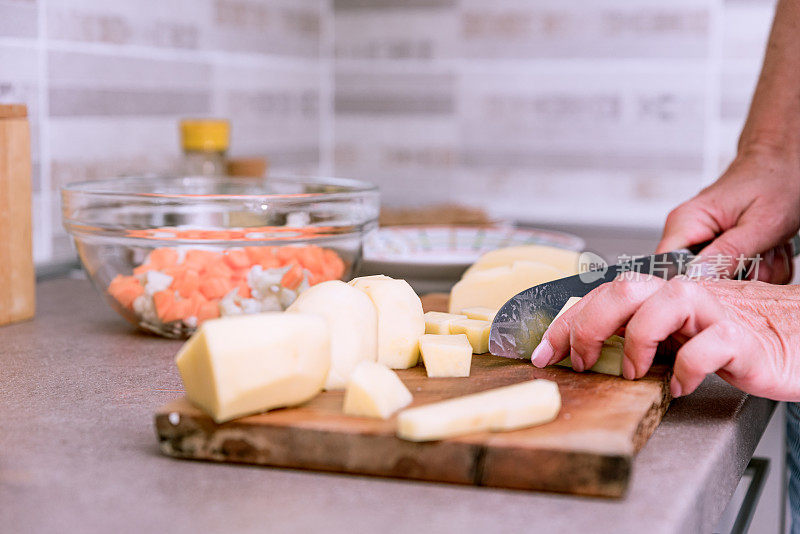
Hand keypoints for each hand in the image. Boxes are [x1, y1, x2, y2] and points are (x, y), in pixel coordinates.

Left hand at [531, 274, 799, 400]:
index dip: (565, 322)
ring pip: (663, 303)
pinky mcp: (743, 338)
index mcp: (659, 296)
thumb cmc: (734, 336)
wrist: (796, 336)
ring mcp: (713, 312)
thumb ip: (636, 334)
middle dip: (587, 324)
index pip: (601, 296)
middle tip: (579, 361)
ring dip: (636, 340)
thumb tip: (584, 348)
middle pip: (624, 288)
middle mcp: (682, 296)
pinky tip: (678, 386)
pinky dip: (686, 369)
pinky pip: (708, 345)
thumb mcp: (674, 334)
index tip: (540, 352)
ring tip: (631, 372)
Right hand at [656, 148, 799, 282]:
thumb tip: (700, 279)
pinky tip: (768, 248)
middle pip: (700, 279)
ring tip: (770, 247)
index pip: (665, 266)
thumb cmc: (776, 179)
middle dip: (739, 276)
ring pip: (724, 280)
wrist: (787, 162)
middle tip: (763, 256)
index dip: (691, 283)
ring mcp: (704, 242)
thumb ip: (730, 253)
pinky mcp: (719, 248)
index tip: (724, 283)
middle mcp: (689, 233)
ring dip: (757, 271)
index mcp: (686, 222)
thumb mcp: (761, 223)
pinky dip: (760, 267)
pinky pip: (736, 274)